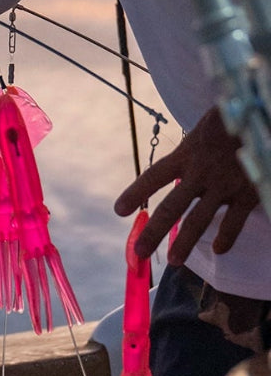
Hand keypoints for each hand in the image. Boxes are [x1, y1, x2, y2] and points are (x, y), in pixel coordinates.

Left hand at [114, 105, 258, 264]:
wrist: (260, 114)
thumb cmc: (232, 116)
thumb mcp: (204, 127)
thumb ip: (192, 148)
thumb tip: (180, 163)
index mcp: (186, 153)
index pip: (154, 176)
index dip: (135, 193)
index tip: (118, 211)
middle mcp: (200, 172)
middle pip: (171, 207)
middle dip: (153, 232)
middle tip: (139, 252)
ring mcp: (224, 185)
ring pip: (199, 220)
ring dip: (185, 243)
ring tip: (173, 261)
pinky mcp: (248, 192)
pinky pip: (234, 221)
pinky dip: (226, 237)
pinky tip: (218, 250)